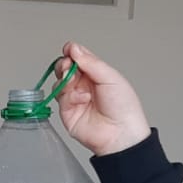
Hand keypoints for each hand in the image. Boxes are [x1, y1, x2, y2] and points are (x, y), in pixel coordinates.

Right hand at [54, 42, 150, 157]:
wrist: (120, 133)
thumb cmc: (123, 106)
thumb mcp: (110, 77)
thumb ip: (90, 62)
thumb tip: (74, 49)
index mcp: (95, 74)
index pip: (78, 58)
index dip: (72, 52)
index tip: (69, 50)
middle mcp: (83, 85)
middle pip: (64, 68)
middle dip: (64, 64)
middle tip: (68, 65)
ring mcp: (75, 98)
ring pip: (59, 82)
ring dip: (65, 79)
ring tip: (75, 82)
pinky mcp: (67, 112)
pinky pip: (60, 98)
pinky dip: (69, 96)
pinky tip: (82, 99)